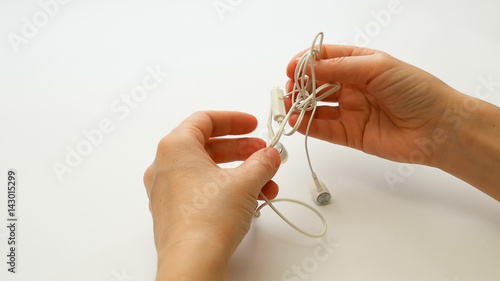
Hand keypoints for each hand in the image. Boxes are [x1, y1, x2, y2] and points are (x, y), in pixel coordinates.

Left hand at [143, 111, 280, 280]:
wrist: (193, 261)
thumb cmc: (206, 219)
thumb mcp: (245, 182)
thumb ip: (262, 162)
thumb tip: (269, 155)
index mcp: (175, 147)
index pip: (205, 120)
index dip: (233, 120)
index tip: (252, 125)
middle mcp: (165, 166)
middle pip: (208, 146)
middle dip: (241, 150)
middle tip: (262, 154)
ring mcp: (167, 190)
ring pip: (207, 171)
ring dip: (239, 174)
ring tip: (265, 184)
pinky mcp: (174, 211)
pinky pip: (202, 190)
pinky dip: (226, 190)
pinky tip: (250, 201)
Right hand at [286, 45, 459, 166]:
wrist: (437, 128)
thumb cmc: (416, 91)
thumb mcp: (377, 67)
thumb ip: (341, 68)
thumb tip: (309, 68)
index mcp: (360, 64)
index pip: (326, 59)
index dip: (306, 62)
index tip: (292, 68)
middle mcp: (353, 87)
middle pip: (317, 84)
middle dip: (299, 85)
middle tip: (288, 89)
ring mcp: (350, 111)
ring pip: (317, 107)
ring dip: (299, 105)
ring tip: (286, 105)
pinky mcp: (350, 134)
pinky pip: (323, 129)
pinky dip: (307, 125)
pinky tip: (296, 120)